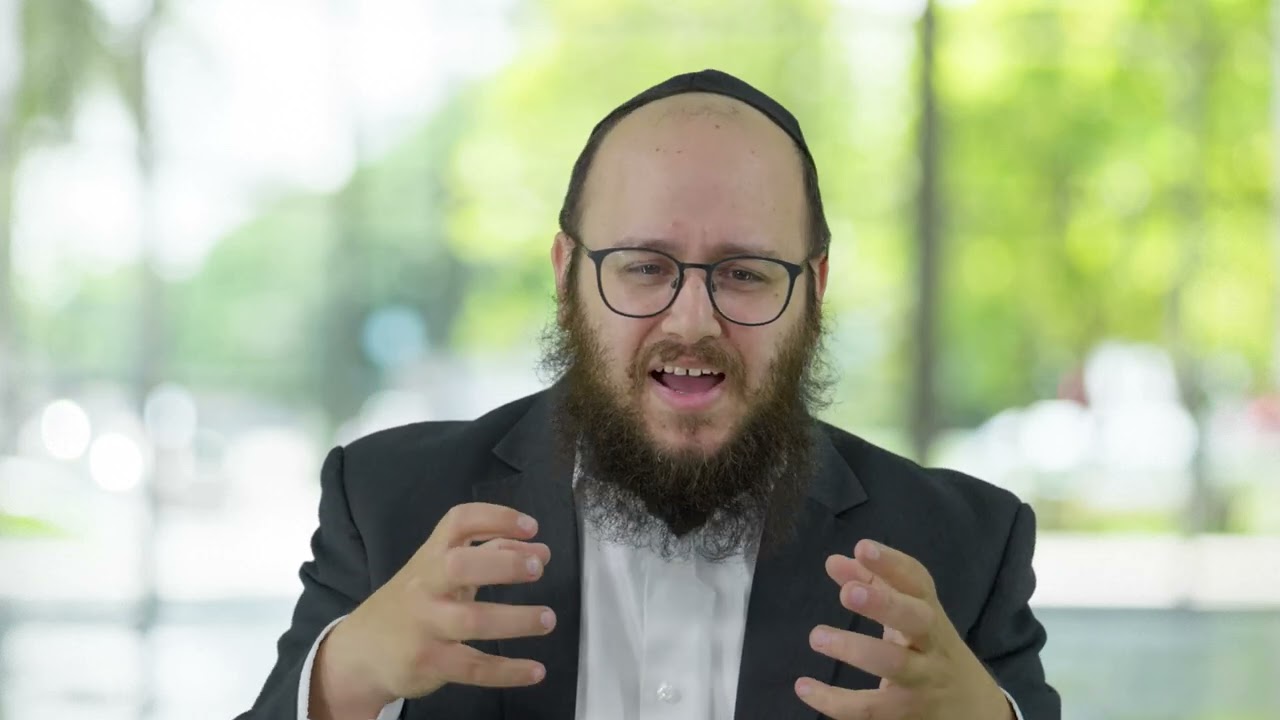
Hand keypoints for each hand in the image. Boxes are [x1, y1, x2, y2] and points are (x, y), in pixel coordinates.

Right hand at [310, 502, 554, 719]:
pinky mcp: (429, 663)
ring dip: (516, 620)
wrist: (361, 653)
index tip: (531, 528)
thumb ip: (488, 556)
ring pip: (472, 621)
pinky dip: (508, 671)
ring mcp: (425, 625)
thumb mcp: (442, 573)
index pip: (459, 522)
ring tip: (548, 619)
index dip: (496, 518)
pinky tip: (536, 671)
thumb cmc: (413, 604)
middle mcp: (425, 586)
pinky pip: (473, 667)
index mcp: (431, 557)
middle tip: (537, 569)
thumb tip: (539, 552)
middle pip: (459, 566)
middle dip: (502, 564)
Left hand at [795, 539, 1012, 719]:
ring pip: (894, 665)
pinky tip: (804, 687)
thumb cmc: (930, 650)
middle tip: (848, 593)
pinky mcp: (907, 714)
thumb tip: (835, 561)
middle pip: (916, 620)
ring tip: (817, 636)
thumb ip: (873, 585)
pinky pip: (870, 708)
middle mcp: (931, 645)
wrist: (974, 710)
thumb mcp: (910, 616)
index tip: (862, 547)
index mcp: (930, 614)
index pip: (918, 583)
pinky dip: (834, 701)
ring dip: (855, 649)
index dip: (892, 563)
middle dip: (884, 604)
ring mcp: (922, 681)